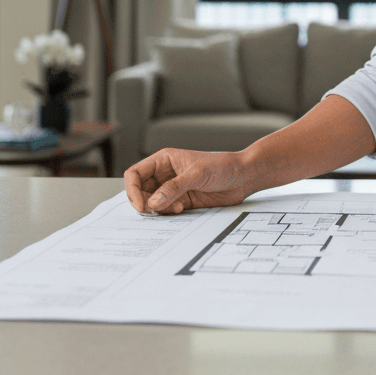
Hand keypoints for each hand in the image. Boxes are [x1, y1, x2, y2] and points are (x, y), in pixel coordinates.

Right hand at [124, 148, 250, 214]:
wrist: (243, 178)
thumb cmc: (222, 166)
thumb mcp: (196, 174)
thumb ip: (173, 188)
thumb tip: (152, 203)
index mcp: (164, 160)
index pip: (135, 174)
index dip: (132, 189)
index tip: (141, 205)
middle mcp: (165, 174)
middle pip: (139, 191)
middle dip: (143, 202)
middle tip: (153, 212)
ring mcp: (173, 189)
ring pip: (151, 203)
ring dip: (158, 209)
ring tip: (176, 208)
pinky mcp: (181, 201)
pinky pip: (165, 210)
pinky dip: (168, 213)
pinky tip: (182, 209)